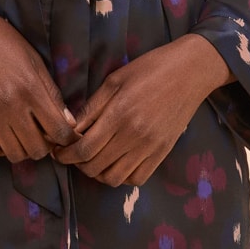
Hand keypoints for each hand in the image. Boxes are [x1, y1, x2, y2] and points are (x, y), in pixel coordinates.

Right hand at [0, 0, 79, 162]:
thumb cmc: (2, 40)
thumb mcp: (34, 60)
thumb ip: (52, 93)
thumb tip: (69, 122)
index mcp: (31, 89)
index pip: (59, 131)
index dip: (68, 137)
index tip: (66, 133)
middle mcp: (12, 106)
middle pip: (38, 149)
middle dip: (47, 145)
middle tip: (44, 133)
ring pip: (15, 154)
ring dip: (25, 148)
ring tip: (25, 134)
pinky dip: (2, 148)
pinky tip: (6, 134)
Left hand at [50, 34, 233, 187]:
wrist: (191, 72)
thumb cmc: (149, 69)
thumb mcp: (114, 81)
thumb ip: (91, 108)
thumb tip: (70, 130)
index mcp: (119, 115)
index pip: (84, 149)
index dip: (65, 155)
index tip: (58, 151)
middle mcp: (134, 136)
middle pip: (95, 167)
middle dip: (77, 164)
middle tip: (74, 153)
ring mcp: (150, 148)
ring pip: (114, 178)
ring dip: (98, 172)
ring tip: (94, 158)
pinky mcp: (162, 153)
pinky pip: (137, 178)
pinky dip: (122, 176)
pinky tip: (117, 161)